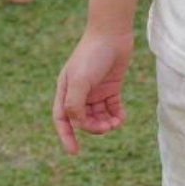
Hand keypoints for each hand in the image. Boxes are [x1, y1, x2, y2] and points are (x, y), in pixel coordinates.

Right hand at [52, 29, 134, 154]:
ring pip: (99, 116)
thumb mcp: (80, 80)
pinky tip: (121, 117)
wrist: (112, 33)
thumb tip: (76, 123)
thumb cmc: (91, 54)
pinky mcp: (111, 88)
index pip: (62, 119)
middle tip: (106, 127)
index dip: (66, 136)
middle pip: (83, 120)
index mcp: (65, 90)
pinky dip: (117, 115)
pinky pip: (113, 108)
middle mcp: (79, 93)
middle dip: (94, 127)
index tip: (74, 152)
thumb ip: (75, 103)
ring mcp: (96, 91)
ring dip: (107, 123)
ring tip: (116, 123)